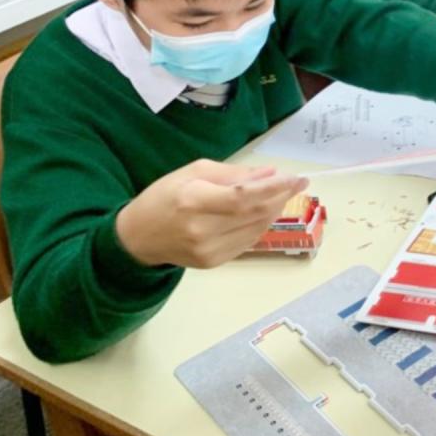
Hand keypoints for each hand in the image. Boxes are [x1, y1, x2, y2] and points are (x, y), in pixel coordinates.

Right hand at [115, 159, 307, 268]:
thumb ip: (234, 173)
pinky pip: (248, 240)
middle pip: (255, 213)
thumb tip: (270, 173)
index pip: (245, 197)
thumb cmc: (164, 196)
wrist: (138, 237)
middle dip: (282, 196)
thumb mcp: (194, 172)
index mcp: (194, 202)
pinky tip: (265, 211)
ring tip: (283, 194)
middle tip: (297, 183)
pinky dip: (262, 224)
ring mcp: (209, 251)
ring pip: (257, 228)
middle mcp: (202, 230)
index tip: (298, 177)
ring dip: (275, 210)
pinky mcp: (213, 262)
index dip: (276, 188)